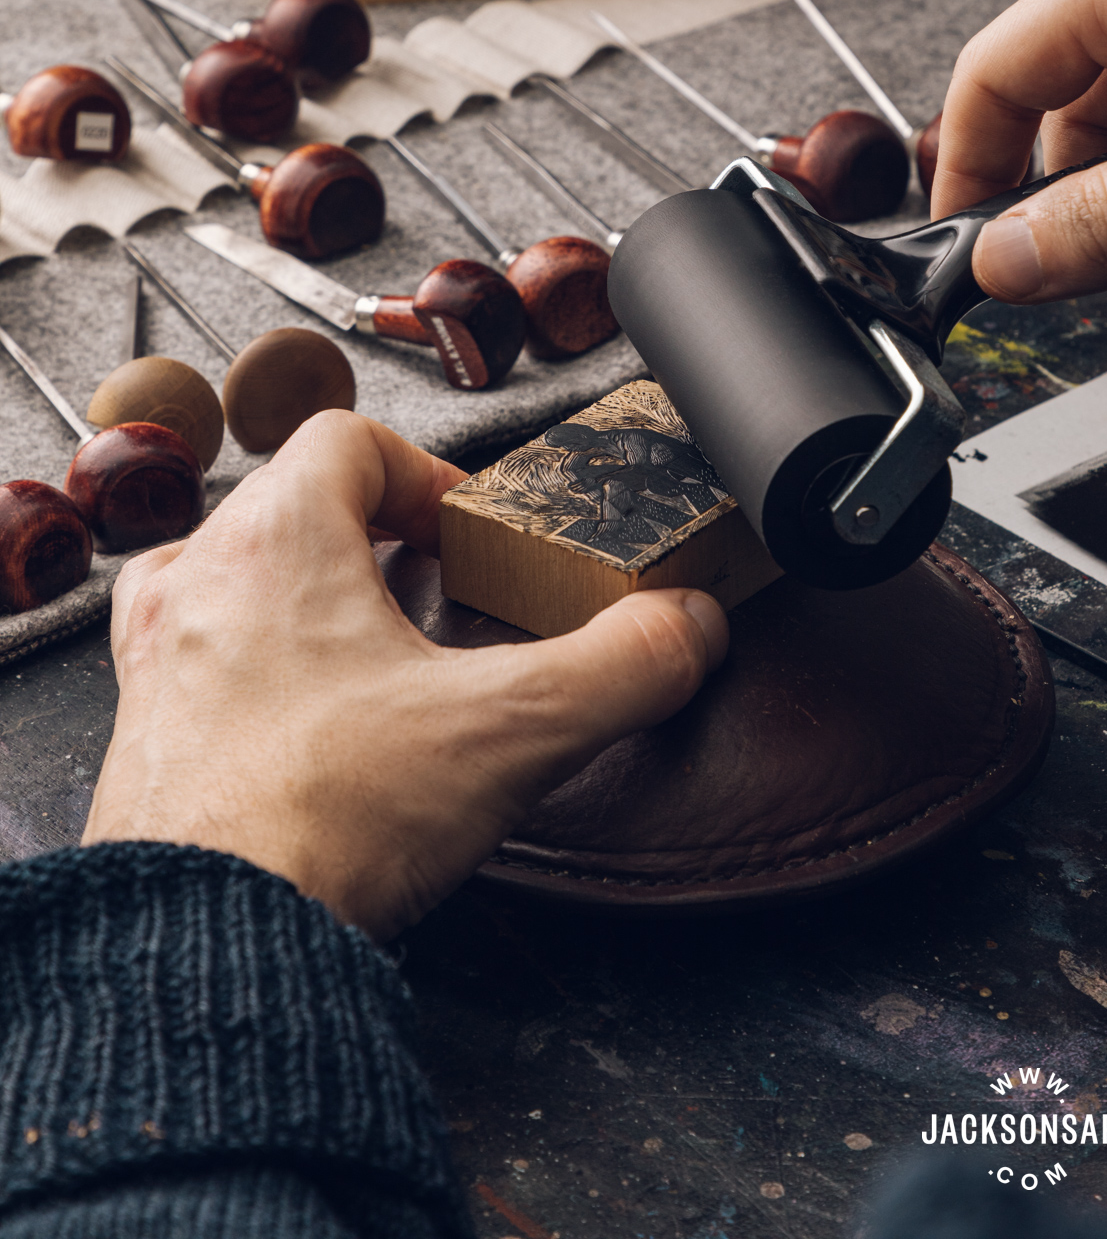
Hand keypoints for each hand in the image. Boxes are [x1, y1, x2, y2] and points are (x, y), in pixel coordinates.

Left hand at [82, 411, 727, 938]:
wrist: (210, 945)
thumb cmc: (323, 819)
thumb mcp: (514, 731)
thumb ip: (620, 666)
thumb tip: (688, 627)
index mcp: (278, 539)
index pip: (348, 437)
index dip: (425, 472)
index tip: (465, 533)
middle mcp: (201, 579)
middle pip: (291, 499)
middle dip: (370, 533)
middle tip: (430, 590)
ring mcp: (157, 655)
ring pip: (230, 572)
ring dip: (299, 591)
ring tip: (365, 647)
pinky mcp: (142, 733)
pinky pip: (192, 654)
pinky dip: (246, 661)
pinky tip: (297, 716)